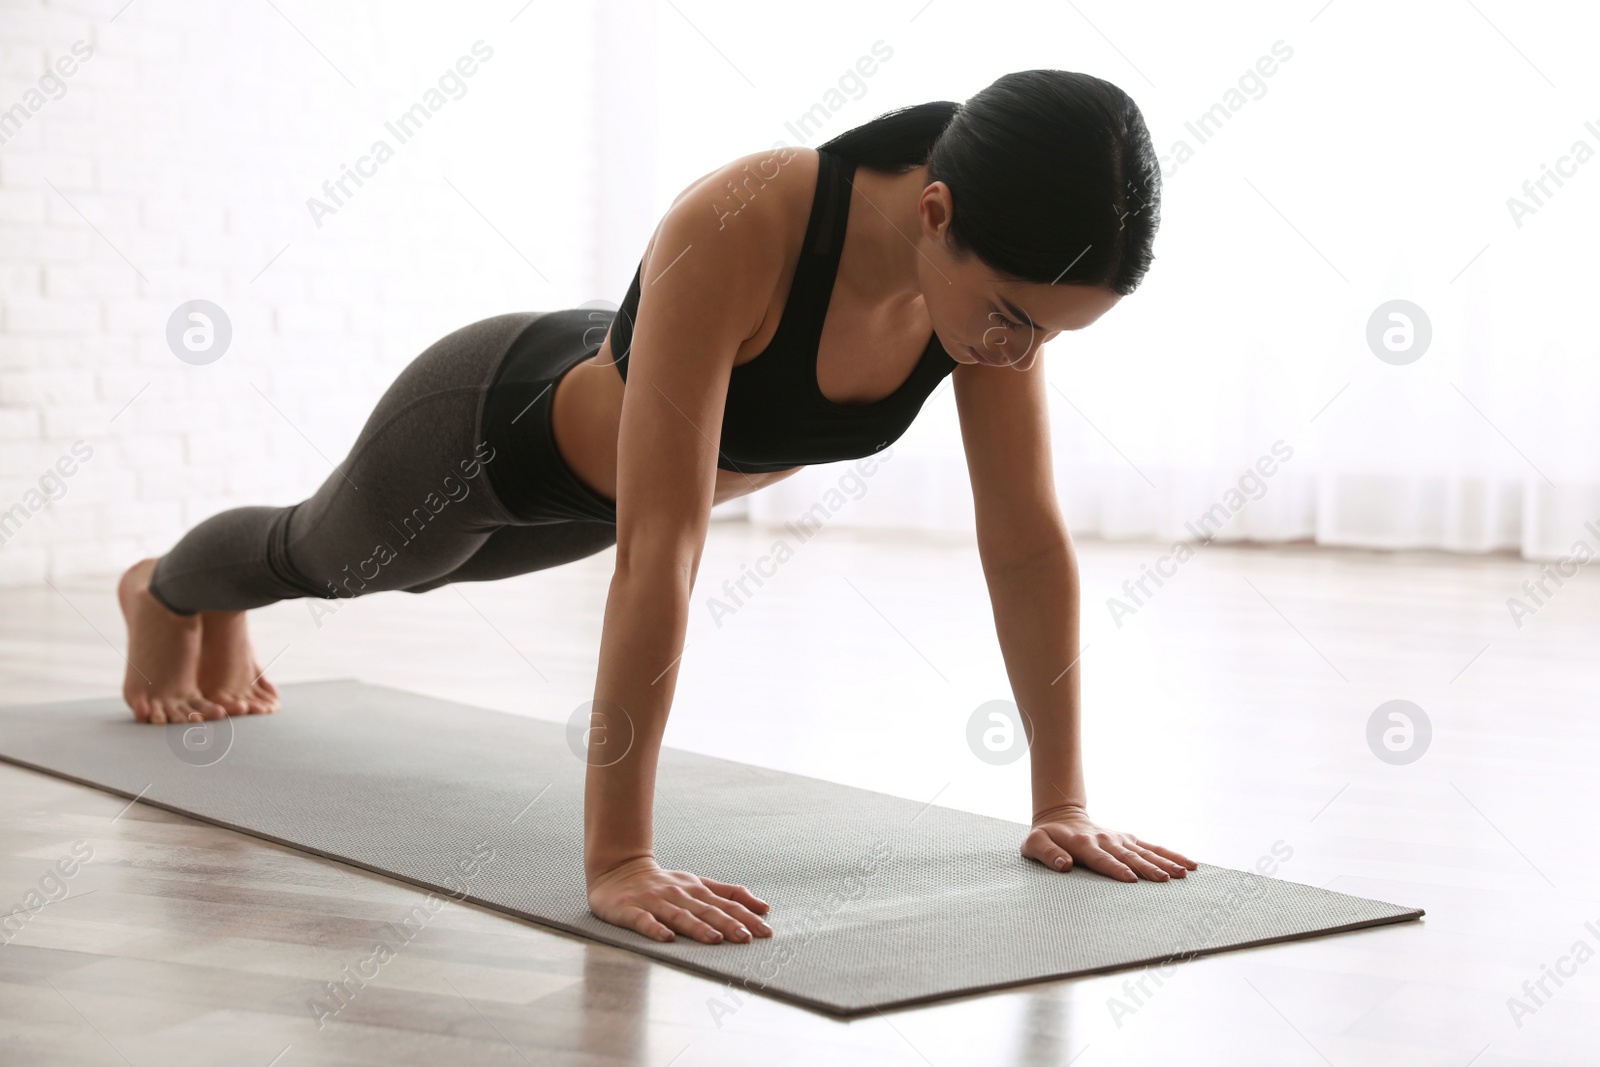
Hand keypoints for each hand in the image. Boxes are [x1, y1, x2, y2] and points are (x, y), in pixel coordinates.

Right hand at [587, 856, 772, 943]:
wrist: (617, 870)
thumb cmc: (664, 884)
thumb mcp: (699, 884)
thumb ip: (729, 894)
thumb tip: (764, 907)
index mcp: (696, 890)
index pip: (726, 904)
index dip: (746, 916)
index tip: (765, 930)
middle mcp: (679, 895)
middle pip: (706, 910)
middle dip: (727, 924)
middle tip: (747, 938)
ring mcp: (654, 902)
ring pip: (679, 916)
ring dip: (697, 927)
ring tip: (715, 939)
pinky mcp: (630, 910)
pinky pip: (643, 921)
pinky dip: (655, 929)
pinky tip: (667, 938)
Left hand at [1021, 804, 1196, 882]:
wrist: (1060, 818)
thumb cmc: (1045, 837)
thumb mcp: (1035, 845)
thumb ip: (1048, 855)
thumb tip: (1064, 865)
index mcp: (1083, 845)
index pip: (1101, 859)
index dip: (1115, 869)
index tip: (1130, 879)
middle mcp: (1105, 840)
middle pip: (1129, 856)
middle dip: (1147, 868)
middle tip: (1165, 880)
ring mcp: (1120, 839)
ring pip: (1145, 852)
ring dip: (1164, 862)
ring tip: (1183, 873)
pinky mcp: (1129, 840)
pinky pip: (1152, 847)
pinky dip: (1170, 854)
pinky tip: (1188, 864)